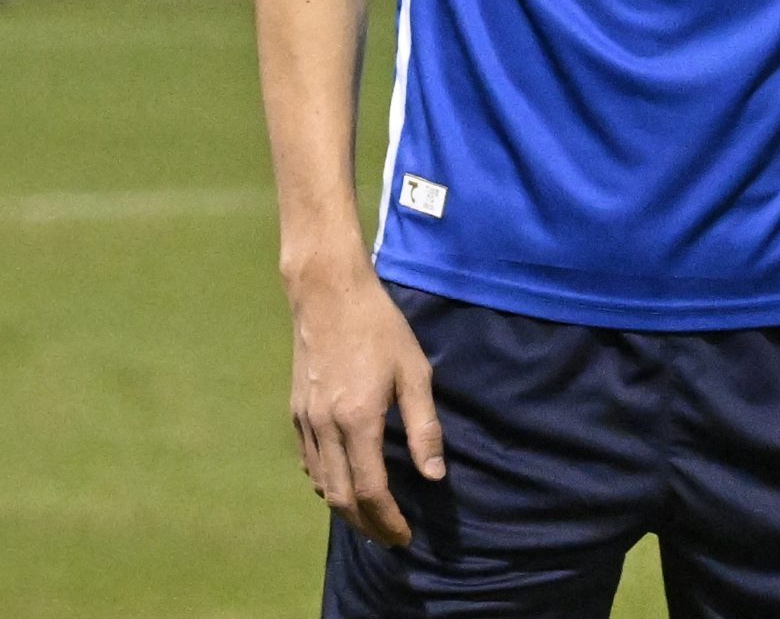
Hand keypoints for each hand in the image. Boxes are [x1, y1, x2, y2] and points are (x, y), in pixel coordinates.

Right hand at [287, 252, 444, 546]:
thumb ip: (424, 426)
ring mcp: (306, 420)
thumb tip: (434, 476)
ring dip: (344, 508)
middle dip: (366, 525)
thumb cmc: (379, 326)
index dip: (388, 520)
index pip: (371, 490)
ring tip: (370, 517)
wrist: (328, 292)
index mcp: (358, 420)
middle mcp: (326, 428)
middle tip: (389, 536)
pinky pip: (309, 462)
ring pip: (320, 484)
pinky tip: (341, 481)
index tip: (405, 535)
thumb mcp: (414, 371)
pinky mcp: (296, 410)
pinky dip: (325, 482)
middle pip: (340, 498)